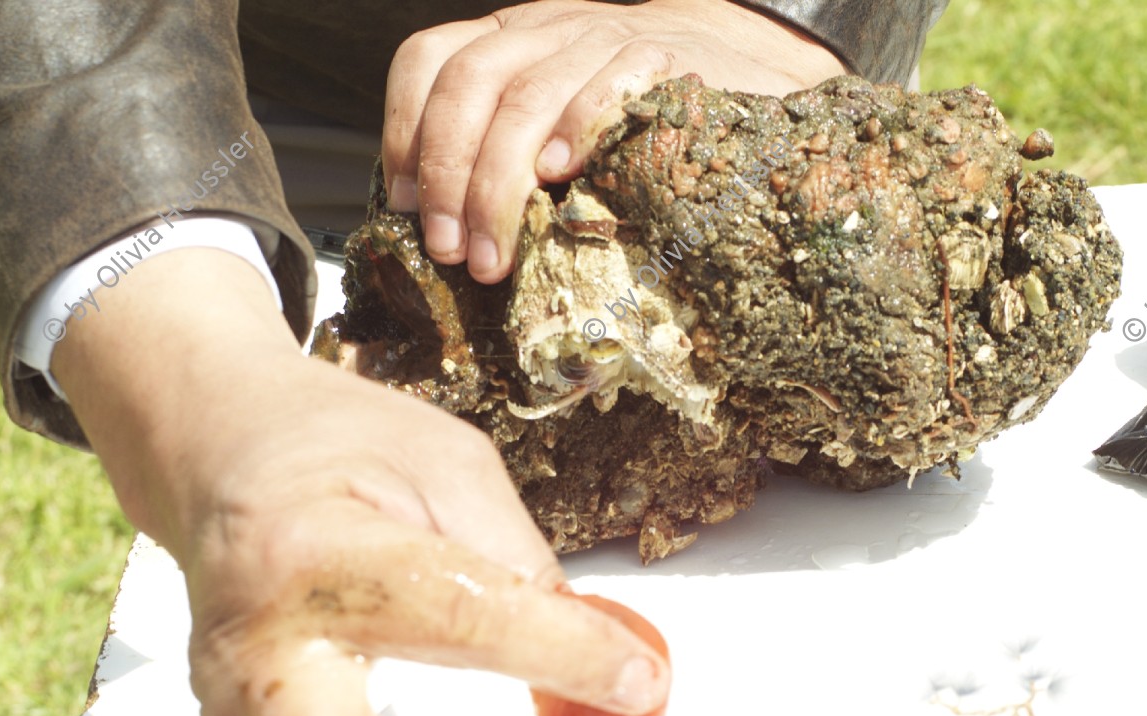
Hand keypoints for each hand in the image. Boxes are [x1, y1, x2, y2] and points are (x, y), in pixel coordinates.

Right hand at [54, 248, 670, 715]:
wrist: (221, 441)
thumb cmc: (343, 452)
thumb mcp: (449, 467)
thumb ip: (520, 573)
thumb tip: (612, 687)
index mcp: (328, 551)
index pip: (454, 611)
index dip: (559, 648)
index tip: (635, 682)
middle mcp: (260, 641)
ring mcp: (227, 708)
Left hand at [382, 0, 844, 282]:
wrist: (743, 63)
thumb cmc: (635, 118)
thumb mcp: (555, 119)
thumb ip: (502, 148)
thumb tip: (439, 230)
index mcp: (509, 39)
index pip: (430, 60)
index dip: (403, 130)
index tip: (406, 205)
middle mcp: (547, 29)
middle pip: (471, 85)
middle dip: (449, 177)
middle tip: (453, 253)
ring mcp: (603, 38)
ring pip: (526, 97)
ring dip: (498, 184)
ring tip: (494, 256)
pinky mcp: (661, 61)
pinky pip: (607, 85)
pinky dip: (575, 128)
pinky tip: (561, 177)